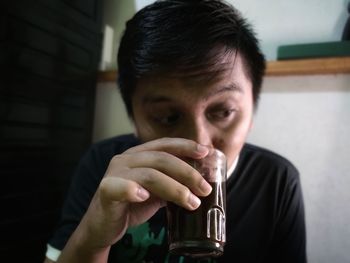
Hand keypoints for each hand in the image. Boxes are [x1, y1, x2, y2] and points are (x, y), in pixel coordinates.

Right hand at [74, 138, 211, 251]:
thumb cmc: (131, 205)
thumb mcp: (157, 191)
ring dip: (174, 188)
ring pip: (149, 174)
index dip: (185, 146)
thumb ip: (172, 182)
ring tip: (192, 202)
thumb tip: (201, 181)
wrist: (103, 226)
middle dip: (187, 173)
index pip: (164, 144)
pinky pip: (119, 187)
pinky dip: (132, 190)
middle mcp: (126, 159)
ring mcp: (115, 174)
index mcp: (139, 155)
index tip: (206, 152)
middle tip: (205, 189)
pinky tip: (144, 197)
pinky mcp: (106, 190)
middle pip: (161, 159)